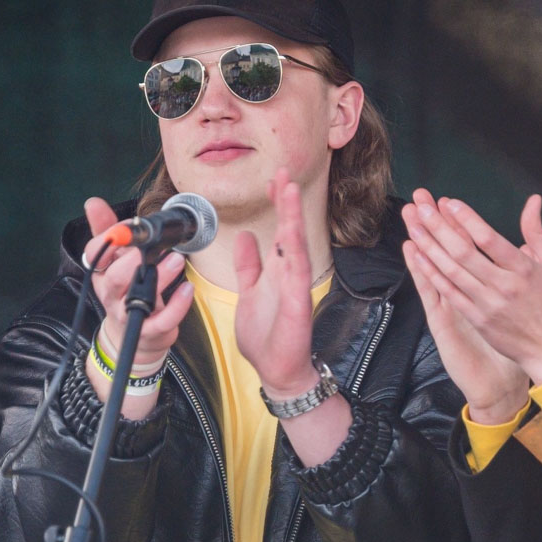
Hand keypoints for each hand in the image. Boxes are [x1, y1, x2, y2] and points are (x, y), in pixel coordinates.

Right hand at [83, 196, 195, 367]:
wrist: (134, 337)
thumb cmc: (126, 291)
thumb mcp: (113, 261)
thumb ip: (106, 231)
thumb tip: (92, 202)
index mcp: (101, 274)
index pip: (94, 255)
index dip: (108, 238)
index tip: (127, 224)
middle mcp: (111, 295)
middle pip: (113, 278)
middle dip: (131, 260)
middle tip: (154, 245)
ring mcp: (129, 314)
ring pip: (139, 298)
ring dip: (159, 278)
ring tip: (177, 259)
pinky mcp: (149, 330)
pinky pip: (162, 320)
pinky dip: (176, 305)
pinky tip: (187, 288)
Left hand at [235, 169, 318, 397]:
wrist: (275, 370)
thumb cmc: (265, 336)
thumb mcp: (248, 292)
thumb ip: (248, 265)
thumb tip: (244, 237)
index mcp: (275, 270)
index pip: (277, 229)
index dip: (275, 204)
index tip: (271, 180)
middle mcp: (287, 273)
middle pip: (289, 229)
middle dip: (285, 200)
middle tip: (282, 172)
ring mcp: (293, 286)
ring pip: (294, 243)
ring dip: (292, 216)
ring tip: (289, 189)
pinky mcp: (297, 303)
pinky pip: (296, 272)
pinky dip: (295, 250)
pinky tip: (293, 231)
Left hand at [403, 191, 541, 383]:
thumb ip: (536, 231)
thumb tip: (533, 200)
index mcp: (523, 268)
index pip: (490, 239)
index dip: (468, 220)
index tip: (450, 203)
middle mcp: (504, 285)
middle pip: (464, 253)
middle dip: (440, 228)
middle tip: (422, 209)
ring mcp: (488, 304)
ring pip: (452, 272)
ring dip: (430, 248)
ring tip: (414, 228)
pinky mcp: (477, 319)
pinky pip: (450, 293)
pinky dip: (433, 274)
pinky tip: (419, 258)